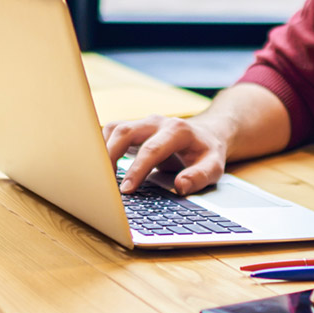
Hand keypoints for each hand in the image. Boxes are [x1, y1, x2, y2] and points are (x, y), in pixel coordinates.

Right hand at [102, 115, 227, 193]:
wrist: (204, 136)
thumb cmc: (205, 153)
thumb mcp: (214, 167)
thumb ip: (199, 176)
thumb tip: (180, 186)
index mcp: (177, 130)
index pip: (151, 149)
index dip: (136, 170)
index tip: (126, 189)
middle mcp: (157, 122)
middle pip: (125, 132)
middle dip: (110, 155)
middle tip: (103, 182)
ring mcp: (143, 123)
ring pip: (115, 129)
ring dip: (102, 150)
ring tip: (99, 176)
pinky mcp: (133, 128)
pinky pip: (112, 132)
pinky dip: (102, 147)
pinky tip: (102, 167)